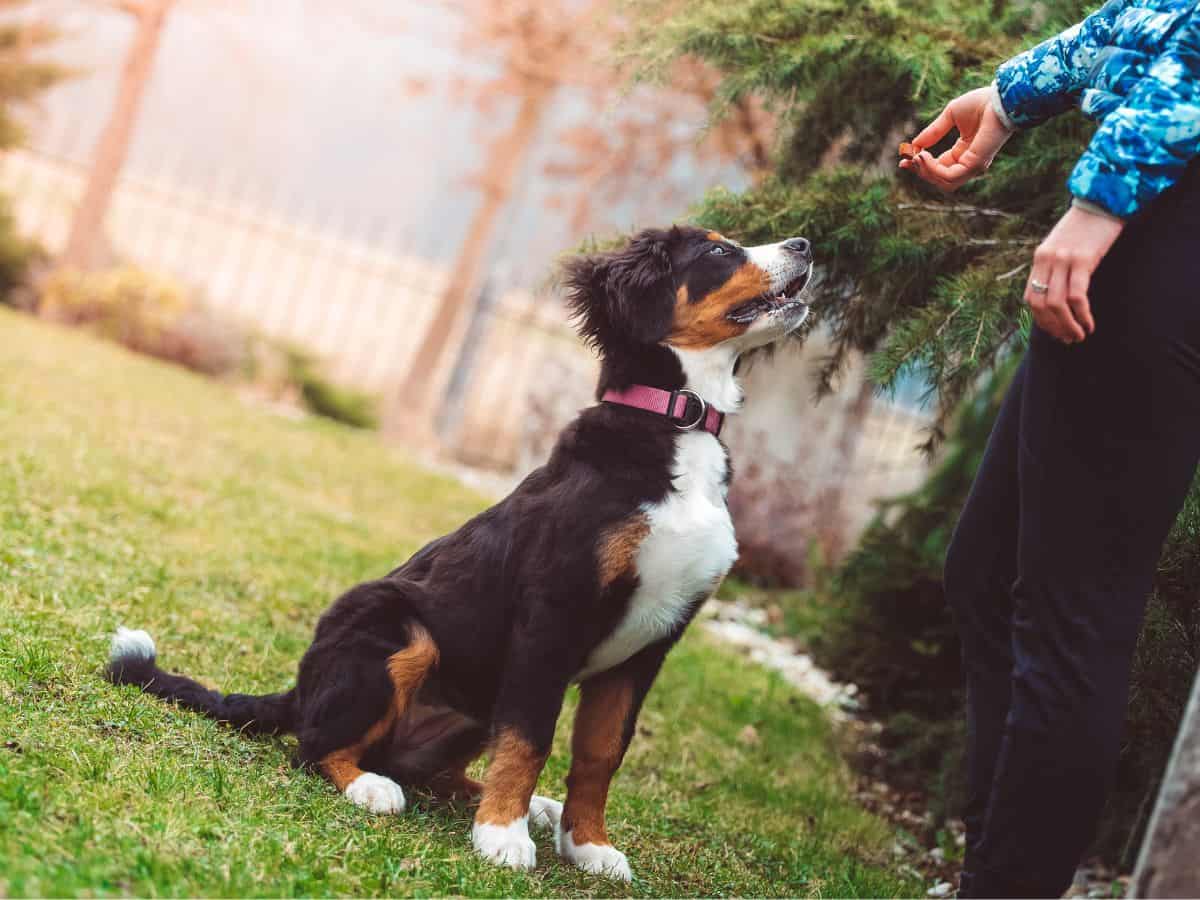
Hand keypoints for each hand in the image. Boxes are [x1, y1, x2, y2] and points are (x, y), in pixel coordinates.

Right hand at [900, 86, 1013, 190]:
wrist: (1000, 99)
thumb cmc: (980, 103)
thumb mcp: (949, 116)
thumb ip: (933, 132)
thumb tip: (914, 145)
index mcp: (964, 152)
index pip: (939, 167)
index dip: (920, 165)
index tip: (904, 159)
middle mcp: (969, 163)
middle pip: (939, 178)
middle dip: (920, 171)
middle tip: (906, 160)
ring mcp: (974, 166)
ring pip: (942, 181)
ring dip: (925, 171)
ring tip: (917, 156)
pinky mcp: (975, 165)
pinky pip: (948, 176)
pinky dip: (932, 169)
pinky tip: (924, 156)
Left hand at [1024, 205, 1123, 343]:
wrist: (1104, 198)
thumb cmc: (1088, 226)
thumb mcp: (1063, 246)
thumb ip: (1056, 267)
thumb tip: (1059, 297)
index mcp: (1039, 258)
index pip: (1030, 297)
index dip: (1040, 320)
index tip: (1054, 331)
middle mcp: (1046, 260)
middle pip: (1040, 305)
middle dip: (1053, 327)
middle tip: (1067, 340)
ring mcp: (1063, 260)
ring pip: (1057, 304)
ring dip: (1067, 326)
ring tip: (1079, 336)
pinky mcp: (1083, 260)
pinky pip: (1077, 296)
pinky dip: (1082, 315)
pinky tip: (1089, 324)